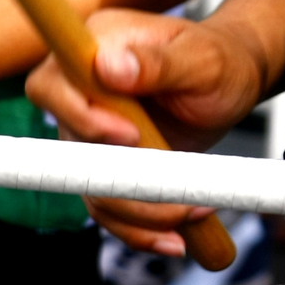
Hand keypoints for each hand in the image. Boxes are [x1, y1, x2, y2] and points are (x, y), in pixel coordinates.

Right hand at [26, 8, 266, 254]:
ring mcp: (88, 131)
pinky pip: (105, 206)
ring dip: (138, 213)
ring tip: (191, 214)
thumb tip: (109, 67)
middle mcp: (80, 91)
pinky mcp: (103, 164)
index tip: (131, 136)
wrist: (232, 84)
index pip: (51, 86)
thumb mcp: (202, 60)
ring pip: (88, 187)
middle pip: (67, 150)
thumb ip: (158, 62)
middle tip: (176, 195)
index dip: (79, 117)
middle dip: (119, 182)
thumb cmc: (219, 61)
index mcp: (96, 48)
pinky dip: (138, 229)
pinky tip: (174, 237)